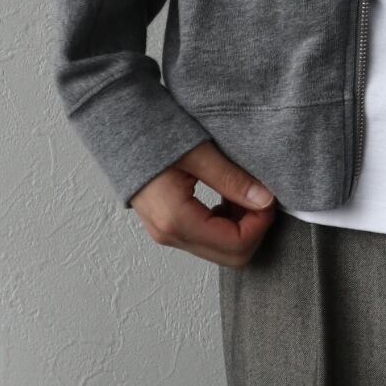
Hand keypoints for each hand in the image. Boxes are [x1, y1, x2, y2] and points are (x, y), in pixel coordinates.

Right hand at [129, 138, 279, 267]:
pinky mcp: (167, 226)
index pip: (236, 245)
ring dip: (240, 226)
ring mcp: (166, 233)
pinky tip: (227, 196)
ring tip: (242, 192)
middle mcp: (169, 234)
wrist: (116, 129)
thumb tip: (265, 201)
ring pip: (220, 250)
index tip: (268, 197)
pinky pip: (206, 239)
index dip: (260, 224)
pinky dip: (225, 224)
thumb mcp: (198, 153)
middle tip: (260, 196)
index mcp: (176, 220)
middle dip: (253, 229)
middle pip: (231, 256)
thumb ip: (232, 179)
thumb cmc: (152, 135)